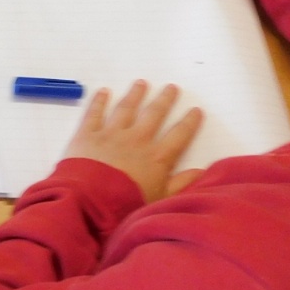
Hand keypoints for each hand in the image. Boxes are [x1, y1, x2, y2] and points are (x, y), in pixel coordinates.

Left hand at [63, 81, 204, 202]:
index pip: (179, 135)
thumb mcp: (160, 200)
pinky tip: (103, 91)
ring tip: (141, 83)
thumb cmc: (127, 206)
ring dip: (135, 94)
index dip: (189, 122)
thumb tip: (202, 172)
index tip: (195, 110)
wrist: (90, 203)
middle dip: (164, 100)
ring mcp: (111, 134)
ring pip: (126, 108)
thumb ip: (181, 184)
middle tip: (171, 87)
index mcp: (157, 157)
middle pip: (154, 114)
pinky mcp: (87, 135)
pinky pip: (94, 113)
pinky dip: (98, 101)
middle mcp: (137, 140)